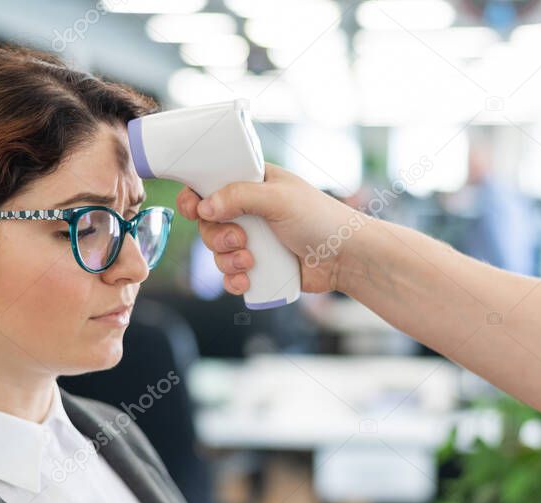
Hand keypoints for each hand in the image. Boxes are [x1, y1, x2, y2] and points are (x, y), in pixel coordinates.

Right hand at [176, 163, 358, 294]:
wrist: (346, 258)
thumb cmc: (321, 219)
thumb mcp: (279, 199)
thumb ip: (240, 196)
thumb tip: (204, 207)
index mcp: (253, 183)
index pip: (211, 184)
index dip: (196, 197)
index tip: (194, 210)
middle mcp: (249, 210)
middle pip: (209, 223)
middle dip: (216, 236)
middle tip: (240, 240)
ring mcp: (253, 239)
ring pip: (217, 251)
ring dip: (226, 260)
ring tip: (250, 262)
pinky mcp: (258, 266)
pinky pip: (230, 275)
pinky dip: (232, 279)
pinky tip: (246, 280)